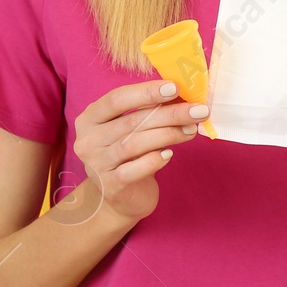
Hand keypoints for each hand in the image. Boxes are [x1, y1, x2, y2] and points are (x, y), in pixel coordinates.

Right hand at [71, 79, 207, 224]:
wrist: (121, 198)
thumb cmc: (130, 156)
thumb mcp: (132, 130)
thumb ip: (147, 111)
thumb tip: (180, 95)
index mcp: (90, 118)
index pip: (116, 99)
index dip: (146, 92)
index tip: (175, 87)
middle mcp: (88, 140)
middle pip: (131, 121)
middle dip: (169, 114)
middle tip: (198, 111)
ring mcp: (96, 165)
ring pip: (135, 144)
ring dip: (168, 134)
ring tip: (191, 130)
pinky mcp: (110, 186)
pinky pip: (135, 169)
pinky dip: (154, 160)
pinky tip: (169, 154)